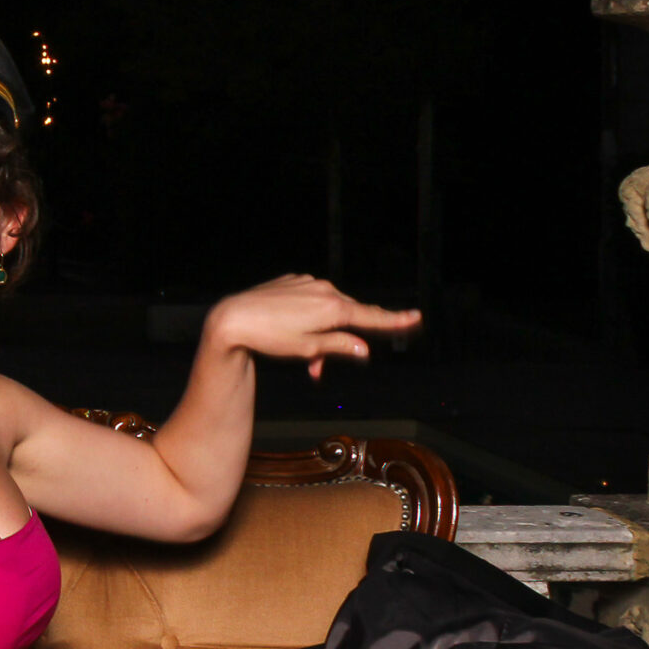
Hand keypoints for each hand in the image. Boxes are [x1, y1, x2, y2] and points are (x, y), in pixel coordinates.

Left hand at [205, 274, 420, 380]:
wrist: (233, 318)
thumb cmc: (269, 337)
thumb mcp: (307, 349)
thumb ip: (339, 347)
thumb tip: (364, 349)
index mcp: (333, 308)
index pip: (372, 316)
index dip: (395, 320)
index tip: (416, 317)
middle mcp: (324, 290)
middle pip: (350, 315)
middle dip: (343, 341)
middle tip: (319, 367)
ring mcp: (307, 283)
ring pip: (329, 310)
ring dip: (324, 333)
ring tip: (303, 359)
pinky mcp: (292, 281)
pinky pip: (311, 300)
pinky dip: (310, 318)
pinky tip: (290, 332)